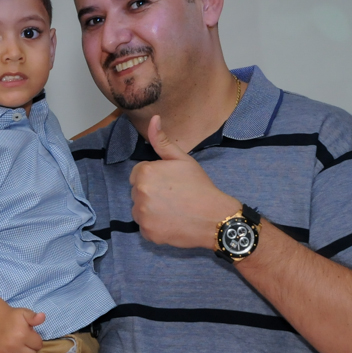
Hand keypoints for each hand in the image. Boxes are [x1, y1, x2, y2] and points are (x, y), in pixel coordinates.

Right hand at [0, 306, 44, 352]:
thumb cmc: (11, 317)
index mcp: (22, 334)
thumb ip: (34, 317)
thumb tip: (42, 317)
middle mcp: (13, 345)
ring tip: (19, 352)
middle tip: (25, 345)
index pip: (38, 346)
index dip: (36, 341)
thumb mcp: (24, 313)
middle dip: (31, 351)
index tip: (30, 338)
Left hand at [129, 115, 240, 248]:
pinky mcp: (147, 233)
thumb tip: (153, 119)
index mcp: (144, 173)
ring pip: (139, 210)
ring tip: (173, 209)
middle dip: (151, 193)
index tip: (170, 182)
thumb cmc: (199, 186)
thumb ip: (162, 141)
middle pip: (137, 192)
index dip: (155, 177)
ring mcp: (142, 215)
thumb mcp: (182, 159)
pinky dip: (155, 226)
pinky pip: (145, 227)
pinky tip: (172, 222)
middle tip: (174, 196)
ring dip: (151, 210)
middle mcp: (138, 194)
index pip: (138, 173)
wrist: (214, 217)